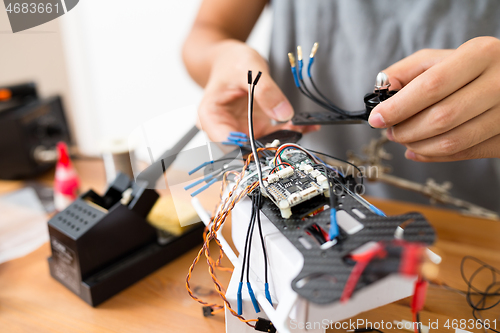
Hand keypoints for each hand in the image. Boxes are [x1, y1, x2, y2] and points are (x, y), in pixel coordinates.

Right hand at [197, 41, 319, 141]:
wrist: (230, 60)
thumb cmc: (230, 62)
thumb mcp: (248, 68)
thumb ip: (265, 90)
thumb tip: (283, 113)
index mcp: (210, 116)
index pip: (225, 142)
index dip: (245, 147)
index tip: (267, 144)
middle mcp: (223, 127)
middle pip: (243, 149)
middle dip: (268, 146)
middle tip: (291, 138)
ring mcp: (239, 129)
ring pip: (260, 146)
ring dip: (282, 141)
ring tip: (303, 128)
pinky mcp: (253, 128)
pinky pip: (271, 136)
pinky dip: (287, 132)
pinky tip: (303, 126)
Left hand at [368, 37, 499, 161]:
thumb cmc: (472, 67)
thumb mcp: (441, 57)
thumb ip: (406, 71)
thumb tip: (380, 91)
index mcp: (480, 55)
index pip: (431, 86)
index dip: (399, 107)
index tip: (377, 118)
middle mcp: (499, 83)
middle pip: (441, 118)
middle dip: (406, 130)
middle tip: (391, 131)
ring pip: (452, 141)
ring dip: (417, 146)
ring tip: (404, 139)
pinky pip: (465, 154)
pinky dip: (434, 156)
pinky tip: (418, 149)